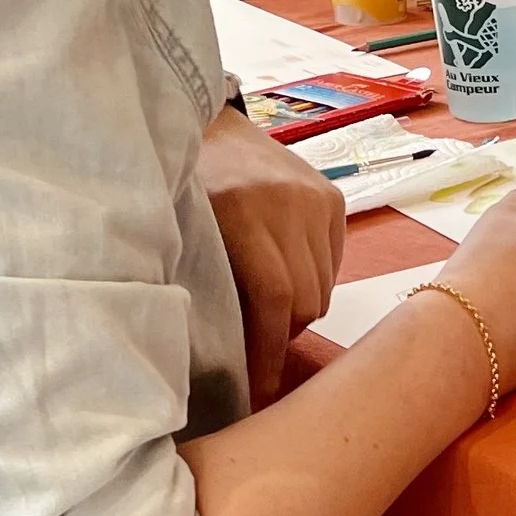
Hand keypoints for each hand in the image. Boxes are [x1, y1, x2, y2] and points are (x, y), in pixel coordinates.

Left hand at [200, 109, 342, 403]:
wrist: (208, 124)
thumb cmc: (182, 190)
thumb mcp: (183, 235)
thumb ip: (206, 284)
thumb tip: (220, 356)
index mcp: (243, 212)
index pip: (274, 300)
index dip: (269, 353)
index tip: (261, 391)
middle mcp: (289, 203)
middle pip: (306, 301)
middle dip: (284, 335)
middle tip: (258, 348)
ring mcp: (316, 199)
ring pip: (324, 289)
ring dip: (299, 310)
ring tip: (268, 311)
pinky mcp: (332, 197)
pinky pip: (334, 266)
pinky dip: (313, 281)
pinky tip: (285, 275)